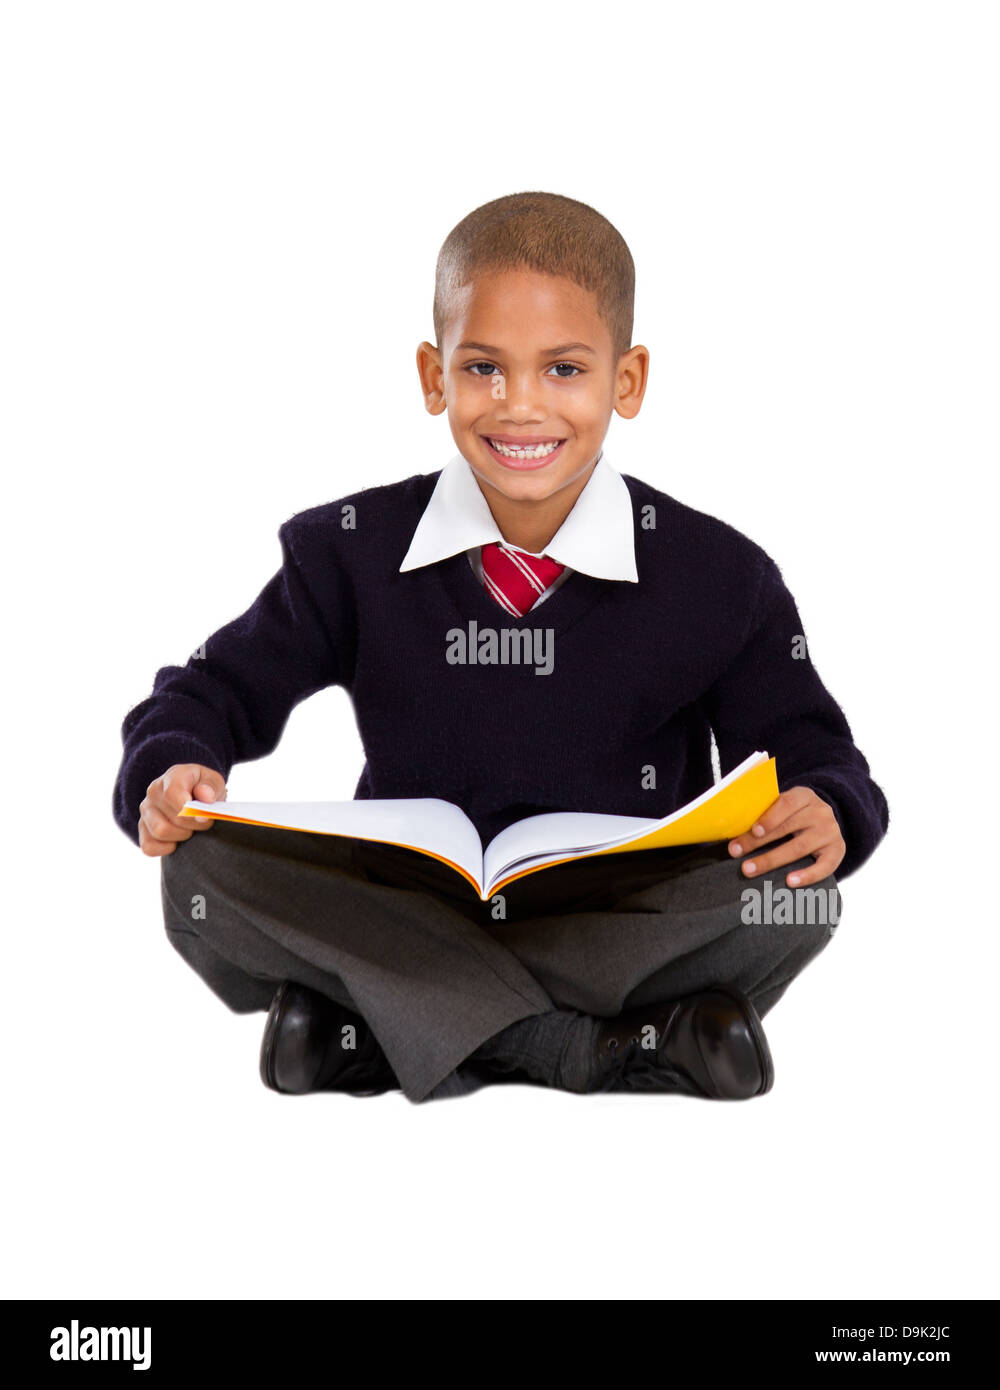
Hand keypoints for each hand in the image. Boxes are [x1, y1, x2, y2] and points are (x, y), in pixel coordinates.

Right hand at [138, 764, 226, 857]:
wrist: (193, 796)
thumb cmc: (205, 789)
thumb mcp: (214, 782)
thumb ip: (212, 786)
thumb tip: (206, 797)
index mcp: (173, 776)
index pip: (172, 793)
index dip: (188, 810)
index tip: (203, 817)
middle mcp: (154, 792)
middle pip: (173, 817)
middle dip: (194, 824)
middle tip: (204, 822)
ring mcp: (146, 811)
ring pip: (160, 832)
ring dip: (182, 836)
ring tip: (191, 829)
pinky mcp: (142, 829)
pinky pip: (149, 847)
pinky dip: (166, 848)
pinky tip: (177, 840)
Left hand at [728, 786, 844, 886]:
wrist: (825, 821)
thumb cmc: (793, 815)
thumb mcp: (783, 806)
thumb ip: (764, 812)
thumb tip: (730, 826)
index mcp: (804, 796)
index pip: (786, 804)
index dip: (770, 817)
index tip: (754, 830)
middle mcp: (821, 812)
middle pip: (788, 828)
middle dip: (758, 842)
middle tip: (736, 853)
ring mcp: (831, 832)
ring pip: (800, 848)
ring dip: (772, 860)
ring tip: (749, 870)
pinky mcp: (837, 851)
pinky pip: (824, 866)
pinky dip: (807, 875)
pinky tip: (790, 882)